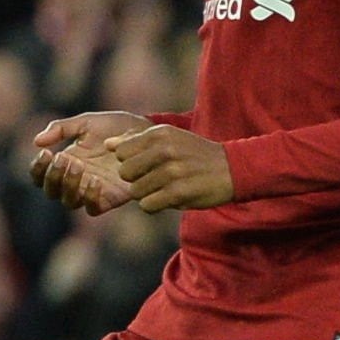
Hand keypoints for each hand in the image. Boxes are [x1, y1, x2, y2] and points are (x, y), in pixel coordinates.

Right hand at [29, 111, 148, 214]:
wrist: (148, 134)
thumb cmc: (117, 126)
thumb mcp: (87, 122)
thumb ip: (61, 128)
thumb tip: (36, 142)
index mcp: (67, 161)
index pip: (41, 174)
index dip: (37, 168)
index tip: (45, 152)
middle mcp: (76, 179)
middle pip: (51, 191)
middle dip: (52, 176)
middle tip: (62, 158)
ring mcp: (92, 191)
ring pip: (68, 202)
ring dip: (68, 185)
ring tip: (79, 165)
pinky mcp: (110, 199)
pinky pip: (92, 208)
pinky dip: (89, 197)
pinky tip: (95, 179)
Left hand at [105, 123, 233, 212]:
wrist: (231, 168)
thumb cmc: (194, 154)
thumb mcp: (168, 138)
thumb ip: (135, 140)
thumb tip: (107, 145)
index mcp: (159, 134)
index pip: (120, 152)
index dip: (129, 161)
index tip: (145, 164)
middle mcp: (164, 150)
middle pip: (124, 173)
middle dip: (135, 179)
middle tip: (153, 179)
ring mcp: (172, 171)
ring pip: (135, 191)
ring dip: (147, 194)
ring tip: (164, 188)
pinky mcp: (178, 192)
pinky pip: (147, 205)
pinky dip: (155, 206)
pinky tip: (168, 198)